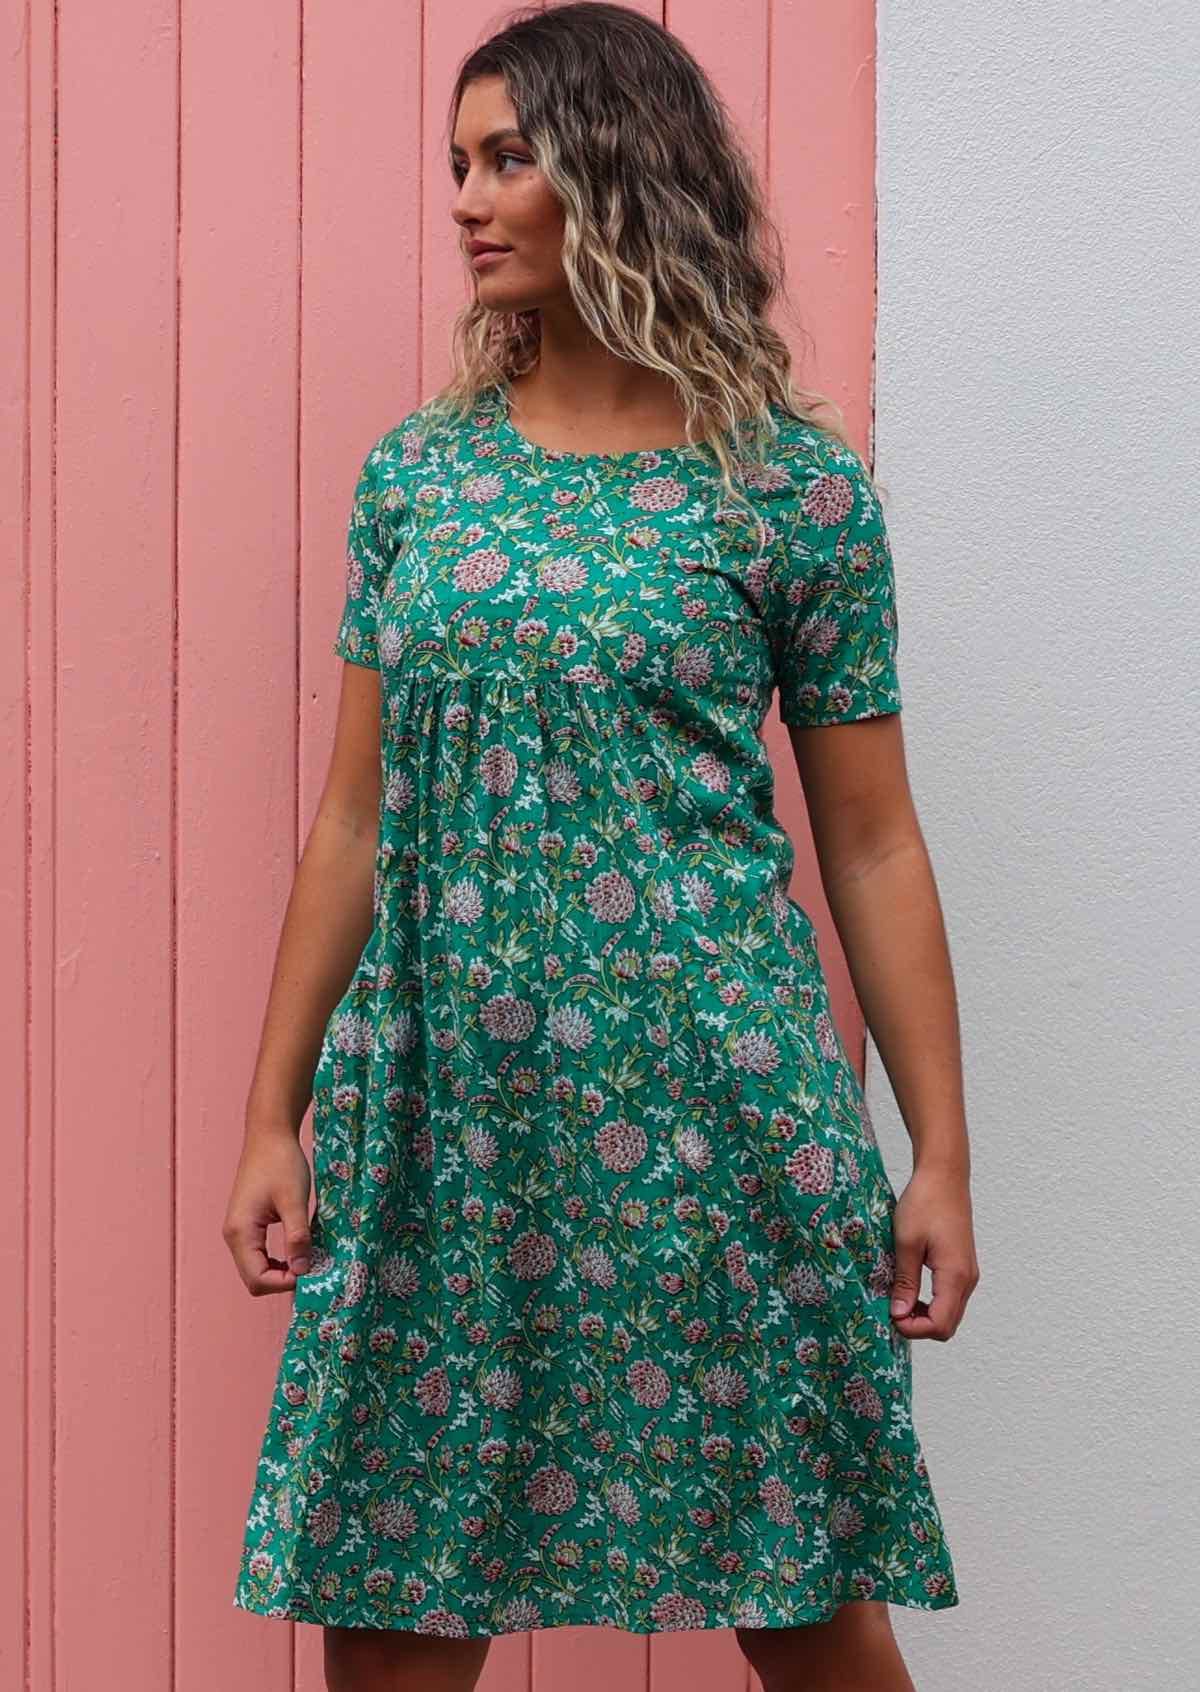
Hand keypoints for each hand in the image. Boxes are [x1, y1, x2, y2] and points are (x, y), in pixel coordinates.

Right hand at [222, 1129, 312, 1295]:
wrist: (269, 1135)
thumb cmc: (282, 1162)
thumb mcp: (295, 1200)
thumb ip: (297, 1237)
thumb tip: (302, 1271)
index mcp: (241, 1232)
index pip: (257, 1279)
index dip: (284, 1283)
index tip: (311, 1273)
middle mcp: (234, 1236)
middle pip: (253, 1279)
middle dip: (282, 1281)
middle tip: (312, 1270)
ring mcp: (239, 1231)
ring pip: (255, 1269)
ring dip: (280, 1272)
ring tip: (307, 1261)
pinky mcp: (247, 1225)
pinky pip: (258, 1255)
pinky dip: (277, 1260)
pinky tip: (297, 1251)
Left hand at [888, 1163, 978, 1339]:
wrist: (944, 1175)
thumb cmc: (924, 1202)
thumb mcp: (906, 1243)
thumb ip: (905, 1281)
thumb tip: (899, 1314)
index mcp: (955, 1275)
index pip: (940, 1325)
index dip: (913, 1329)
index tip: (890, 1315)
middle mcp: (968, 1279)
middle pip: (948, 1325)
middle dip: (918, 1326)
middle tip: (891, 1310)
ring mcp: (968, 1273)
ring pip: (950, 1313)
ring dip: (924, 1315)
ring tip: (898, 1299)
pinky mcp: (963, 1266)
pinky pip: (950, 1298)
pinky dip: (931, 1302)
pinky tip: (910, 1288)